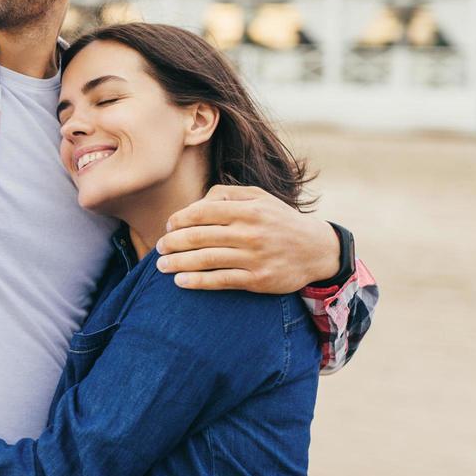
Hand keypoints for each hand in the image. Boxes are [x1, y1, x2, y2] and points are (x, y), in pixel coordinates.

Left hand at [156, 185, 338, 292]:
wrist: (316, 249)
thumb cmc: (279, 220)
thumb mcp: (259, 197)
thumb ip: (226, 194)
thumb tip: (194, 205)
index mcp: (247, 209)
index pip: (202, 212)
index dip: (179, 220)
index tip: (168, 227)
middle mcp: (250, 232)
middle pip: (199, 237)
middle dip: (172, 243)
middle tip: (159, 247)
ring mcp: (254, 257)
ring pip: (206, 260)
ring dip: (178, 263)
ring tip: (161, 265)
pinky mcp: (258, 280)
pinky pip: (221, 280)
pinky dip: (197, 281)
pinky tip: (180, 281)